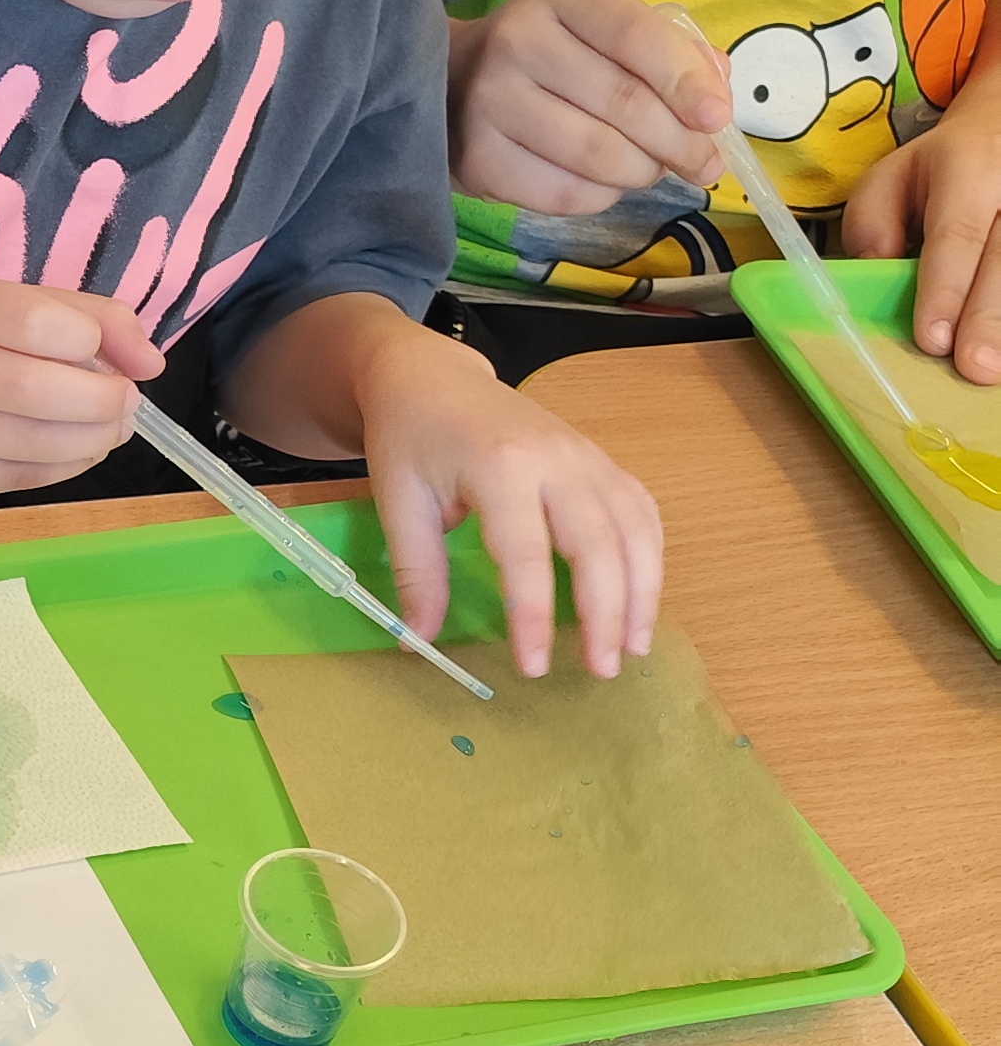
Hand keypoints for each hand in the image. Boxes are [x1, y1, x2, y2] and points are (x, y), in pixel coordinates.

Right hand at [0, 281, 162, 495]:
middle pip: (36, 391)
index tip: (109, 353)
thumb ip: (92, 317)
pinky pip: (14, 479)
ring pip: (29, 443)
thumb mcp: (14, 301)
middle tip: (127, 403)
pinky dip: (62, 468)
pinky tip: (77, 452)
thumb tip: (152, 363)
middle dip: (103, 402)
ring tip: (111, 429)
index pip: (35, 322)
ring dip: (91, 441)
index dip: (90, 341)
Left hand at [351, 318, 662, 680]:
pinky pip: (640, 510)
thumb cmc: (410, 438)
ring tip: (633, 648)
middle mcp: (555, 457)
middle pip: (598, 542)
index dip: (533, 615)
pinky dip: (648, 557)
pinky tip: (640, 599)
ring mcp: (585, 455)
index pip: (525, 553)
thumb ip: (416, 572)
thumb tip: (420, 643)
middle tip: (602, 670)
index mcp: (499, 465)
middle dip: (606, 612)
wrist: (432, 376)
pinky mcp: (599, 459)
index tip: (535, 667)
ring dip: (642, 591)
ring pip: (634, 526)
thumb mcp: (397, 501)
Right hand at [448, 0, 730, 210]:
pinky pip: (567, 194)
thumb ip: (671, 52)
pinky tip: (603, 182)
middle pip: (625, 104)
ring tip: (651, 168)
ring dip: (644, 172)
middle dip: (681, 143)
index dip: (686, 82)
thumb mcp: (606, 28)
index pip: (636, 37)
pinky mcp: (479, 159)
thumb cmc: (554, 54)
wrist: (453, 82)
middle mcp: (517, 41)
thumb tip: (718, 95)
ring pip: (600, 156)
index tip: (718, 118)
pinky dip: (603, 195)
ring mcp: (491, 102)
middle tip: (705, 164)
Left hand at [842, 80, 1000, 383]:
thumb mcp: (890, 178)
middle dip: (988, 318)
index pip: (956, 235)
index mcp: (968, 170)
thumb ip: (873, 223)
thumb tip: (875, 276)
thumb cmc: (940, 169)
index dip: (945, 289)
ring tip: (993, 372)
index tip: (933, 339)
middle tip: (974, 367)